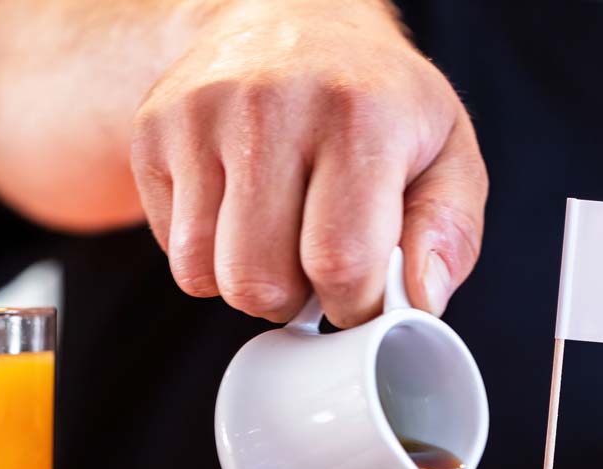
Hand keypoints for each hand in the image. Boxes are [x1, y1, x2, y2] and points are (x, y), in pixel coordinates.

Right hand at [131, 0, 487, 325]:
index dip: (353, 306)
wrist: (292, 18)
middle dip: (292, 300)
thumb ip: (449, 233)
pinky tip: (239, 211)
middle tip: (313, 262)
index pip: (339, 263)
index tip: (361, 293)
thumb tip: (419, 303)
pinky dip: (207, 254)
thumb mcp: (446, 152)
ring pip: (203, 274)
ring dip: (245, 281)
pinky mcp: (153, 129)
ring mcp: (201, 114)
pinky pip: (172, 251)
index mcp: (358, 114)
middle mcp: (271, 104)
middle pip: (259, 282)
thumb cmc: (376, 101)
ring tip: (278, 236)